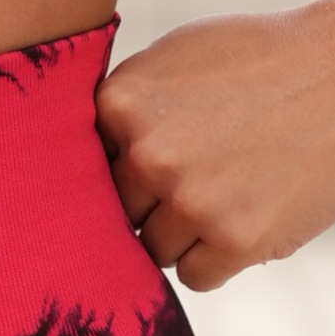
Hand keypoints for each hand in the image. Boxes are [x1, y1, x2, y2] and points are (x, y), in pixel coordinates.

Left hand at [94, 0, 334, 290]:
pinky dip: (216, 259)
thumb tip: (69, 168)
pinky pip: (194, 277)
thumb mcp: (177, 59)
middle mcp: (150, 155)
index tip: (139, 169)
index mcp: (124, 105)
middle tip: (195, 177)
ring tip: (227, 190)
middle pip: (115, 216)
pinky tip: (244, 216)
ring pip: (152, 250)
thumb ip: (120, 111)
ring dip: (184, 234)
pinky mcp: (233, 240)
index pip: (80, 175)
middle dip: (149, 205)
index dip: (114, 175)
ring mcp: (191, 201)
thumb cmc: (265, 64)